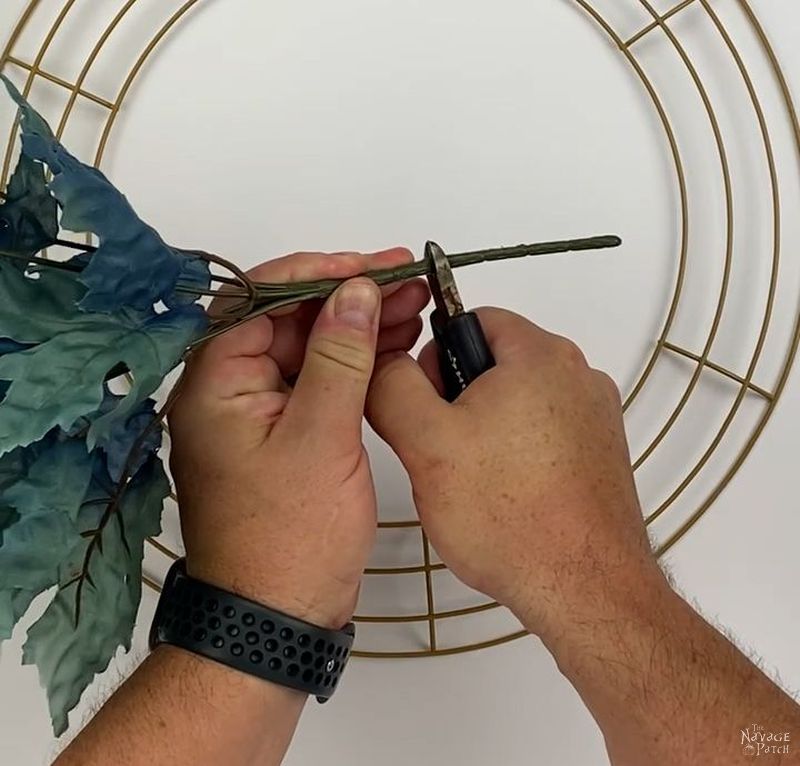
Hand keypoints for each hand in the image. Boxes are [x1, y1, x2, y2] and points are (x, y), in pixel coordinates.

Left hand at [169, 249, 428, 628]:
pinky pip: (320, 384)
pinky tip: (395, 345)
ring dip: (358, 327)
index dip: (318, 273)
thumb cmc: (291, 538)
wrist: (279, 618)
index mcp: (215, 384)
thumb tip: (354, 290)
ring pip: (310, 350)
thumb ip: (338, 358)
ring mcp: (259, 414)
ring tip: (414, 306)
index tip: (371, 265)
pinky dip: (356, 364)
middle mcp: (229, 391)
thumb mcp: (320, 439)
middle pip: (290, 321)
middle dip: (349, 297)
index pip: (260, 300)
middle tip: (408, 282)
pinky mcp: (287, 436)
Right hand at [366, 308, 662, 641]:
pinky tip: (506, 494)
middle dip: (460, 399)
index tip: (427, 404)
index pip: (472, 319)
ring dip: (488, 429)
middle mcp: (578, 376)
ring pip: (518, 402)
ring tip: (475, 480)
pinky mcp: (600, 453)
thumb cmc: (513, 517)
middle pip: (496, 362)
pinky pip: (545, 434)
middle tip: (445, 450)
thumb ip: (391, 387)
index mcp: (539, 355)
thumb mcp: (425, 443)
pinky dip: (519, 454)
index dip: (435, 358)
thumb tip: (383, 361)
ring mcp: (595, 417)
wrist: (584, 589)